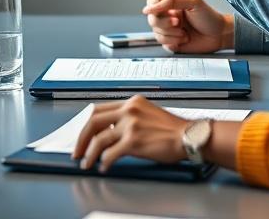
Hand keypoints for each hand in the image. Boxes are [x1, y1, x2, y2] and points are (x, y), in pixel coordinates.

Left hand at [72, 96, 189, 171]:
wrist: (190, 136)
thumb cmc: (173, 130)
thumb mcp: (148, 114)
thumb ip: (129, 118)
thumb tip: (111, 132)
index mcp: (131, 102)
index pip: (99, 110)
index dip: (87, 125)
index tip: (83, 136)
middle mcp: (129, 110)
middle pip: (93, 122)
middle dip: (81, 139)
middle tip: (77, 151)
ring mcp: (131, 125)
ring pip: (99, 139)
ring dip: (90, 154)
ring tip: (87, 163)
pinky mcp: (134, 141)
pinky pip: (111, 153)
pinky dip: (104, 162)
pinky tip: (104, 166)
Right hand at [142, 0, 233, 53]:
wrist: (220, 35)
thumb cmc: (210, 17)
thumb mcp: (193, 2)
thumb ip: (172, 0)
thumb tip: (150, 6)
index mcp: (172, 5)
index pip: (152, 2)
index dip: (151, 7)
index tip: (152, 12)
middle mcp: (169, 17)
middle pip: (152, 20)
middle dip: (164, 23)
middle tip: (178, 22)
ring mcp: (170, 31)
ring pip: (157, 34)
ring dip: (171, 35)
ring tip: (185, 33)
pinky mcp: (173, 44)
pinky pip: (164, 45)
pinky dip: (173, 43)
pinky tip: (184, 40)